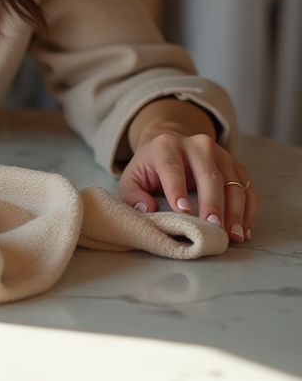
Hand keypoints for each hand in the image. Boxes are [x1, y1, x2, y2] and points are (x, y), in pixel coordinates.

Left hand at [118, 99, 256, 242]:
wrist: (171, 146)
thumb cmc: (150, 168)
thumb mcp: (132, 178)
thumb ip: (133, 195)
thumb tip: (147, 210)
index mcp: (166, 146)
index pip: (172, 167)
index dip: (177, 189)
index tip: (182, 212)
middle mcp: (197, 145)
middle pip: (209, 175)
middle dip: (212, 203)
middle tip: (213, 228)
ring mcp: (221, 154)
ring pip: (233, 183)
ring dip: (235, 212)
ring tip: (232, 235)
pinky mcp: (237, 166)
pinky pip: (247, 189)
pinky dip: (248, 211)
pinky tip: (243, 230)